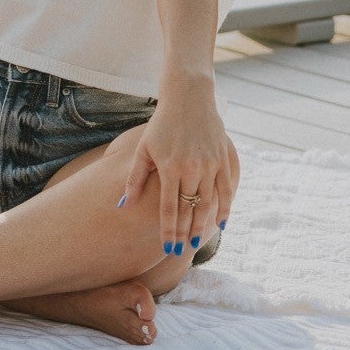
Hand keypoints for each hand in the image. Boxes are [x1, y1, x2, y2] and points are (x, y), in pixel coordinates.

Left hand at [118, 89, 236, 257]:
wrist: (189, 98)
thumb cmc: (161, 125)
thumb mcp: (144, 148)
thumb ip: (135, 177)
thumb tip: (124, 205)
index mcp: (169, 166)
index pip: (169, 208)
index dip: (169, 230)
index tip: (168, 247)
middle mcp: (191, 168)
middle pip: (189, 209)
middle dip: (185, 233)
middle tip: (182, 251)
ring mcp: (210, 164)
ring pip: (207, 204)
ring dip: (202, 225)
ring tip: (196, 242)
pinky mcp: (222, 160)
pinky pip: (225, 190)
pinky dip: (224, 208)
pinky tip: (220, 224)